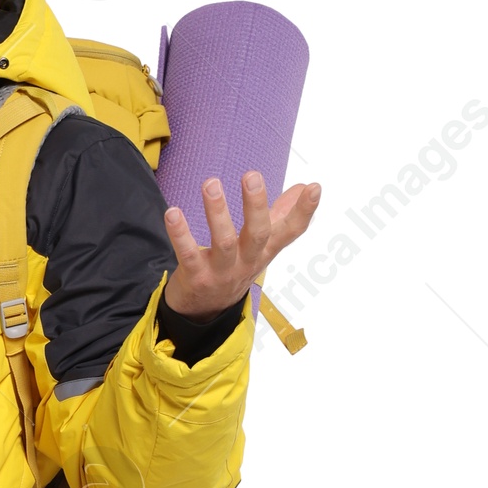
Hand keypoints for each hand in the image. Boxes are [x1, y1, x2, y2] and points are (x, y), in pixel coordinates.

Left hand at [161, 171, 321, 317]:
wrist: (205, 312)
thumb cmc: (235, 268)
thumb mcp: (262, 245)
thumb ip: (281, 215)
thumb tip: (306, 186)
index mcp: (265, 251)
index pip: (290, 232)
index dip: (304, 212)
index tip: (315, 188)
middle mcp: (247, 261)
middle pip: (258, 234)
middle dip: (256, 205)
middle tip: (252, 175)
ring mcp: (222, 272)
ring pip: (224, 242)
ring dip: (217, 212)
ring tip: (211, 183)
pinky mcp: (197, 278)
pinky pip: (188, 255)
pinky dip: (180, 234)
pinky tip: (173, 213)